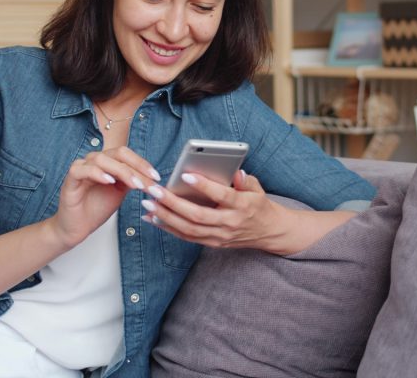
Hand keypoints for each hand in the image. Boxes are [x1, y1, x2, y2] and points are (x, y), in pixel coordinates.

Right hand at [49, 146, 160, 248]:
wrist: (78, 227)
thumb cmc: (96, 208)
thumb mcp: (120, 192)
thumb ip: (132, 180)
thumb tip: (152, 176)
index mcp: (107, 161)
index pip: (126, 154)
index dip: (143, 163)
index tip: (156, 177)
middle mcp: (94, 160)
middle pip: (118, 153)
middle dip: (137, 167)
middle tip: (150, 182)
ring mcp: (81, 167)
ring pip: (103, 159)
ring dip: (122, 171)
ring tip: (135, 185)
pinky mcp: (70, 179)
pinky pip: (82, 169)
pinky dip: (97, 173)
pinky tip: (109, 181)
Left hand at [141, 170, 295, 252]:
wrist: (269, 232)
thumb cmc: (259, 205)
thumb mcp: (258, 189)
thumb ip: (246, 181)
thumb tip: (236, 172)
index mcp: (243, 206)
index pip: (222, 196)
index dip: (204, 186)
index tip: (186, 175)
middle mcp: (230, 224)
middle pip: (197, 216)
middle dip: (173, 203)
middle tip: (154, 192)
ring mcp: (220, 237)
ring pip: (189, 229)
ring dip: (165, 218)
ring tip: (148, 205)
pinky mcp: (213, 244)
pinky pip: (187, 237)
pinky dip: (169, 228)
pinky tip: (153, 219)